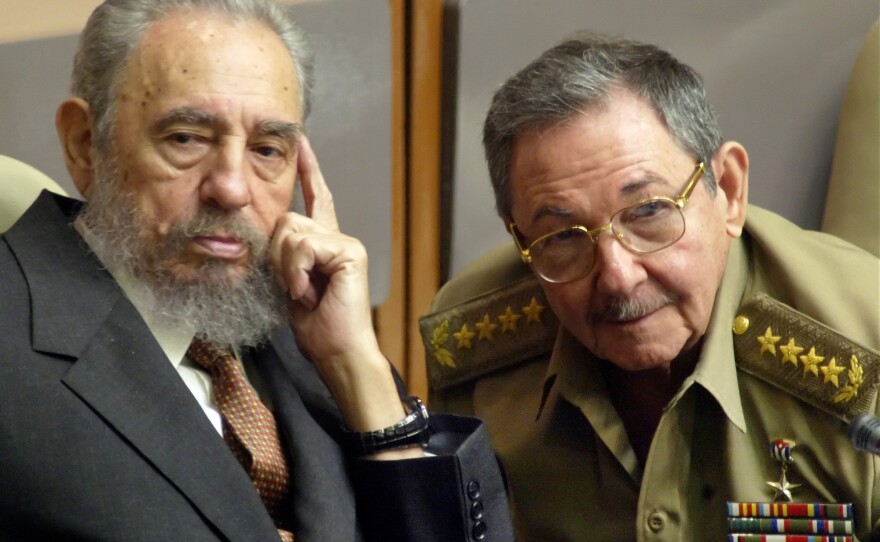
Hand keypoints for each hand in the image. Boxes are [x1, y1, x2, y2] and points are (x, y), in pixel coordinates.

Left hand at [269, 135, 375, 363]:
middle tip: (294, 288)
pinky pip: (304, 247)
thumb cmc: (316, 326)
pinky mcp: (349, 250)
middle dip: (277, 257)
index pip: (316, 198)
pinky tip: (310, 291)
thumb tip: (272, 232)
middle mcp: (337, 237)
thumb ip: (283, 254)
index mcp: (324, 244)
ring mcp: (346, 242)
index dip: (308, 170)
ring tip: (304, 293)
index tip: (301, 143)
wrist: (337, 351)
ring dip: (287, 269)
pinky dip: (298, 273)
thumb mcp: (289, 283)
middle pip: (286, 219)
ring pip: (291, 232)